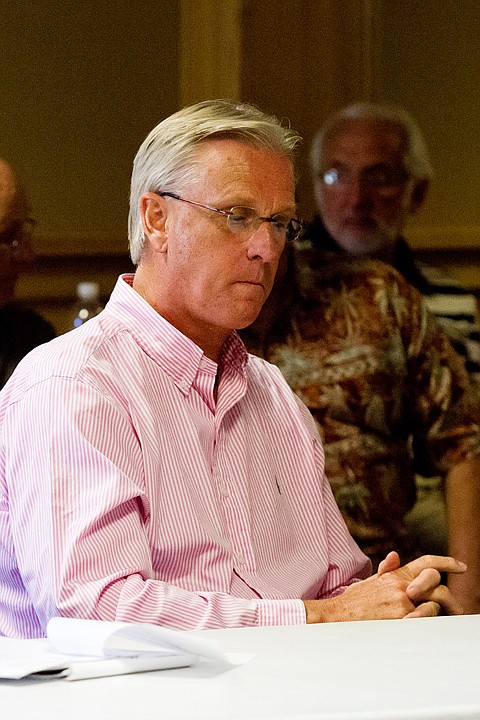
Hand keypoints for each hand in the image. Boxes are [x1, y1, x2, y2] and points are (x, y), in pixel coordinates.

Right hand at [304, 552, 465, 622]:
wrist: (338, 615)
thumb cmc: (354, 602)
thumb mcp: (370, 581)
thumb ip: (386, 570)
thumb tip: (394, 555)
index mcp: (395, 575)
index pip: (426, 562)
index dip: (447, 562)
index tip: (461, 566)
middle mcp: (401, 586)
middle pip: (437, 584)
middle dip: (450, 598)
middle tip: (457, 608)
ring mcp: (402, 603)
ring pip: (433, 607)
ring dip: (435, 616)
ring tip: (433, 623)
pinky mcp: (400, 620)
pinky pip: (423, 623)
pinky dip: (425, 626)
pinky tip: (420, 630)